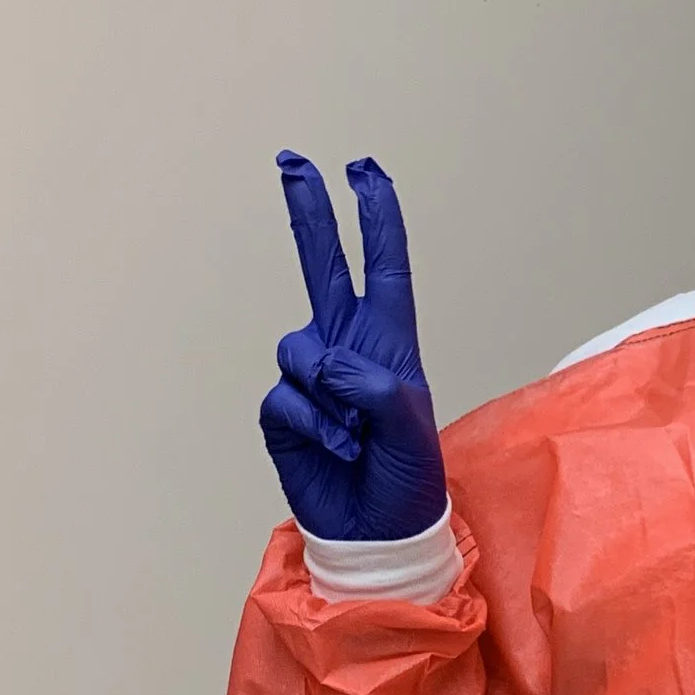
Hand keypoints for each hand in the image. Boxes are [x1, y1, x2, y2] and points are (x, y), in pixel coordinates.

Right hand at [258, 154, 447, 542]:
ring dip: (327, 395)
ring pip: (297, 348)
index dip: (377, 218)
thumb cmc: (407, 481)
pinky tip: (331, 448)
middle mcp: (348, 349)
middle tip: (292, 161)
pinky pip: (283, 395)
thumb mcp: (412, 429)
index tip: (364, 171)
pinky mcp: (283, 412)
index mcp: (391, 343)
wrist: (374, 533)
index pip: (385, 266)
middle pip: (323, 267)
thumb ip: (375, 385)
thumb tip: (328, 363)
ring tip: (355, 436)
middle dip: (309, 213)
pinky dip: (309, 423)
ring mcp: (312, 379)